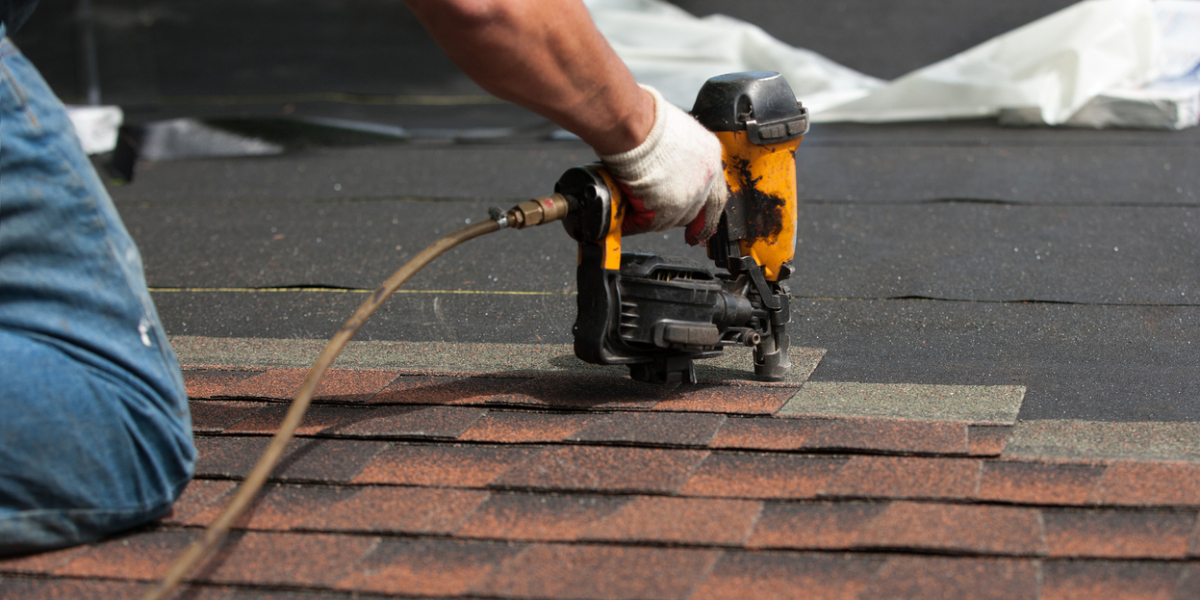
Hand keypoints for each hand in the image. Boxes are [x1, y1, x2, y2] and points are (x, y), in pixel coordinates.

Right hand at [599, 86, 727, 244]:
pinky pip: (649, 223)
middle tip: (658, 215)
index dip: (706, 212)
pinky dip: (634, 222)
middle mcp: (705, 177)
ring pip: (672, 218)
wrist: (635, 126)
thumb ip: (678, 153)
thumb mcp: (675, 132)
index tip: (702, 228)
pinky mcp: (668, 207)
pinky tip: (624, 217)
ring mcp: (688, 194)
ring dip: (652, 217)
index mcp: (710, 155)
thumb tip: (665, 164)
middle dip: (676, 214)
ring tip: (632, 209)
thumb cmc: (647, 121)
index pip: (715, 192)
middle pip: (694, 208)